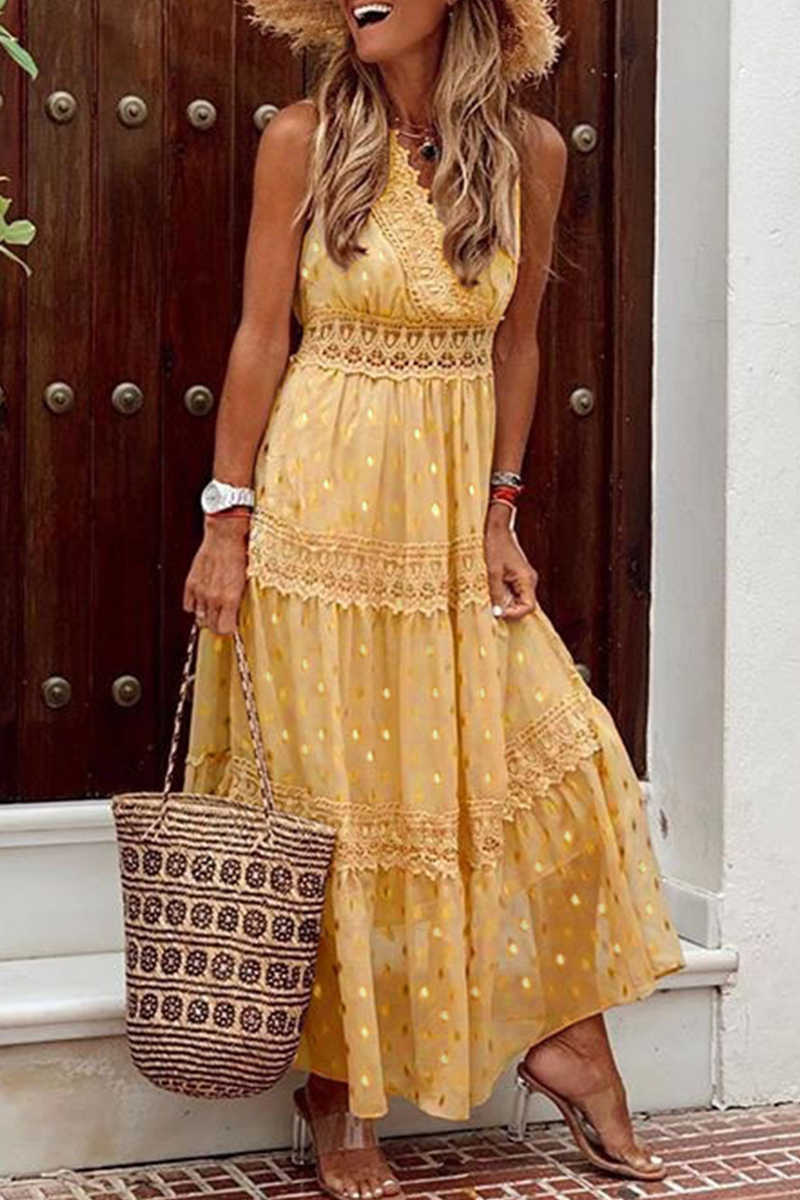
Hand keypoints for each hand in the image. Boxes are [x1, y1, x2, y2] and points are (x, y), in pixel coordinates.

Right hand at [183, 516, 248, 635]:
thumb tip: (235, 615)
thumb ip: (238, 601)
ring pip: (200, 617)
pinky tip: (202, 600)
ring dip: (206, 616)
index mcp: (230, 599)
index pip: (224, 629)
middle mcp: (214, 598)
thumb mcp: (245, 582)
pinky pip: (188, 606)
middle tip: (223, 619)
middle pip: (211, 626)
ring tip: (213, 609)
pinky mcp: (191, 583)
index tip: (231, 626)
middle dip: (217, 625)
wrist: (224, 537)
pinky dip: (194, 605)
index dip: (228, 630)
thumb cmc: (239, 555)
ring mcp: (201, 591)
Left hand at [483, 503, 538, 619]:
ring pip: (517, 599)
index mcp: (526, 579)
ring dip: (505, 601)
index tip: (499, 613)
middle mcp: (529, 580)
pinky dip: (504, 594)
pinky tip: (493, 589)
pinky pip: (513, 591)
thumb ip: (496, 593)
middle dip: (508, 608)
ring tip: (491, 595)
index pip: (528, 607)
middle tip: (492, 605)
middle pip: (523, 604)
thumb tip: (498, 612)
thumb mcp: (493, 573)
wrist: (497, 530)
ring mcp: (524, 578)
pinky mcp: (518, 576)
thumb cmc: (495, 547)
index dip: (514, 614)